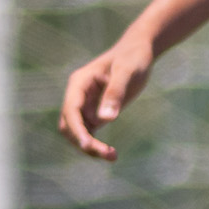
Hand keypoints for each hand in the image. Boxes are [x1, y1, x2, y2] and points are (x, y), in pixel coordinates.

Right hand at [58, 37, 159, 160]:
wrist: (139, 52)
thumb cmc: (133, 58)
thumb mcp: (127, 72)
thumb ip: (115, 93)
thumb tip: (106, 119)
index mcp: (79, 83)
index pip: (71, 110)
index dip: (77, 129)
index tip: (87, 145)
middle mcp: (77, 96)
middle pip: (70, 126)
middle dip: (84, 142)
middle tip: (109, 154)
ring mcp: (84, 106)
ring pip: (78, 133)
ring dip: (90, 147)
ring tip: (113, 156)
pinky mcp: (94, 113)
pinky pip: (89, 134)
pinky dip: (96, 145)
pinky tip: (111, 153)